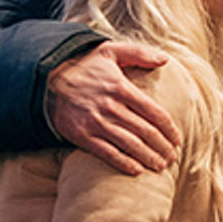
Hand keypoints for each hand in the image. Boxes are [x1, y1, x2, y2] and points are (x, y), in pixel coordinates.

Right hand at [46, 42, 181, 174]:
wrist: (45, 79)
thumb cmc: (83, 65)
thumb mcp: (110, 51)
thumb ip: (139, 53)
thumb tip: (165, 59)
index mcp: (122, 87)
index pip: (154, 112)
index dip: (169, 128)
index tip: (177, 139)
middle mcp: (111, 106)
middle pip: (146, 131)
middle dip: (163, 147)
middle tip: (173, 157)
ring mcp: (96, 122)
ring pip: (130, 144)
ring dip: (149, 157)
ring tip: (161, 166)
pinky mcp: (82, 135)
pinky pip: (107, 153)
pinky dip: (124, 163)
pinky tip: (137, 170)